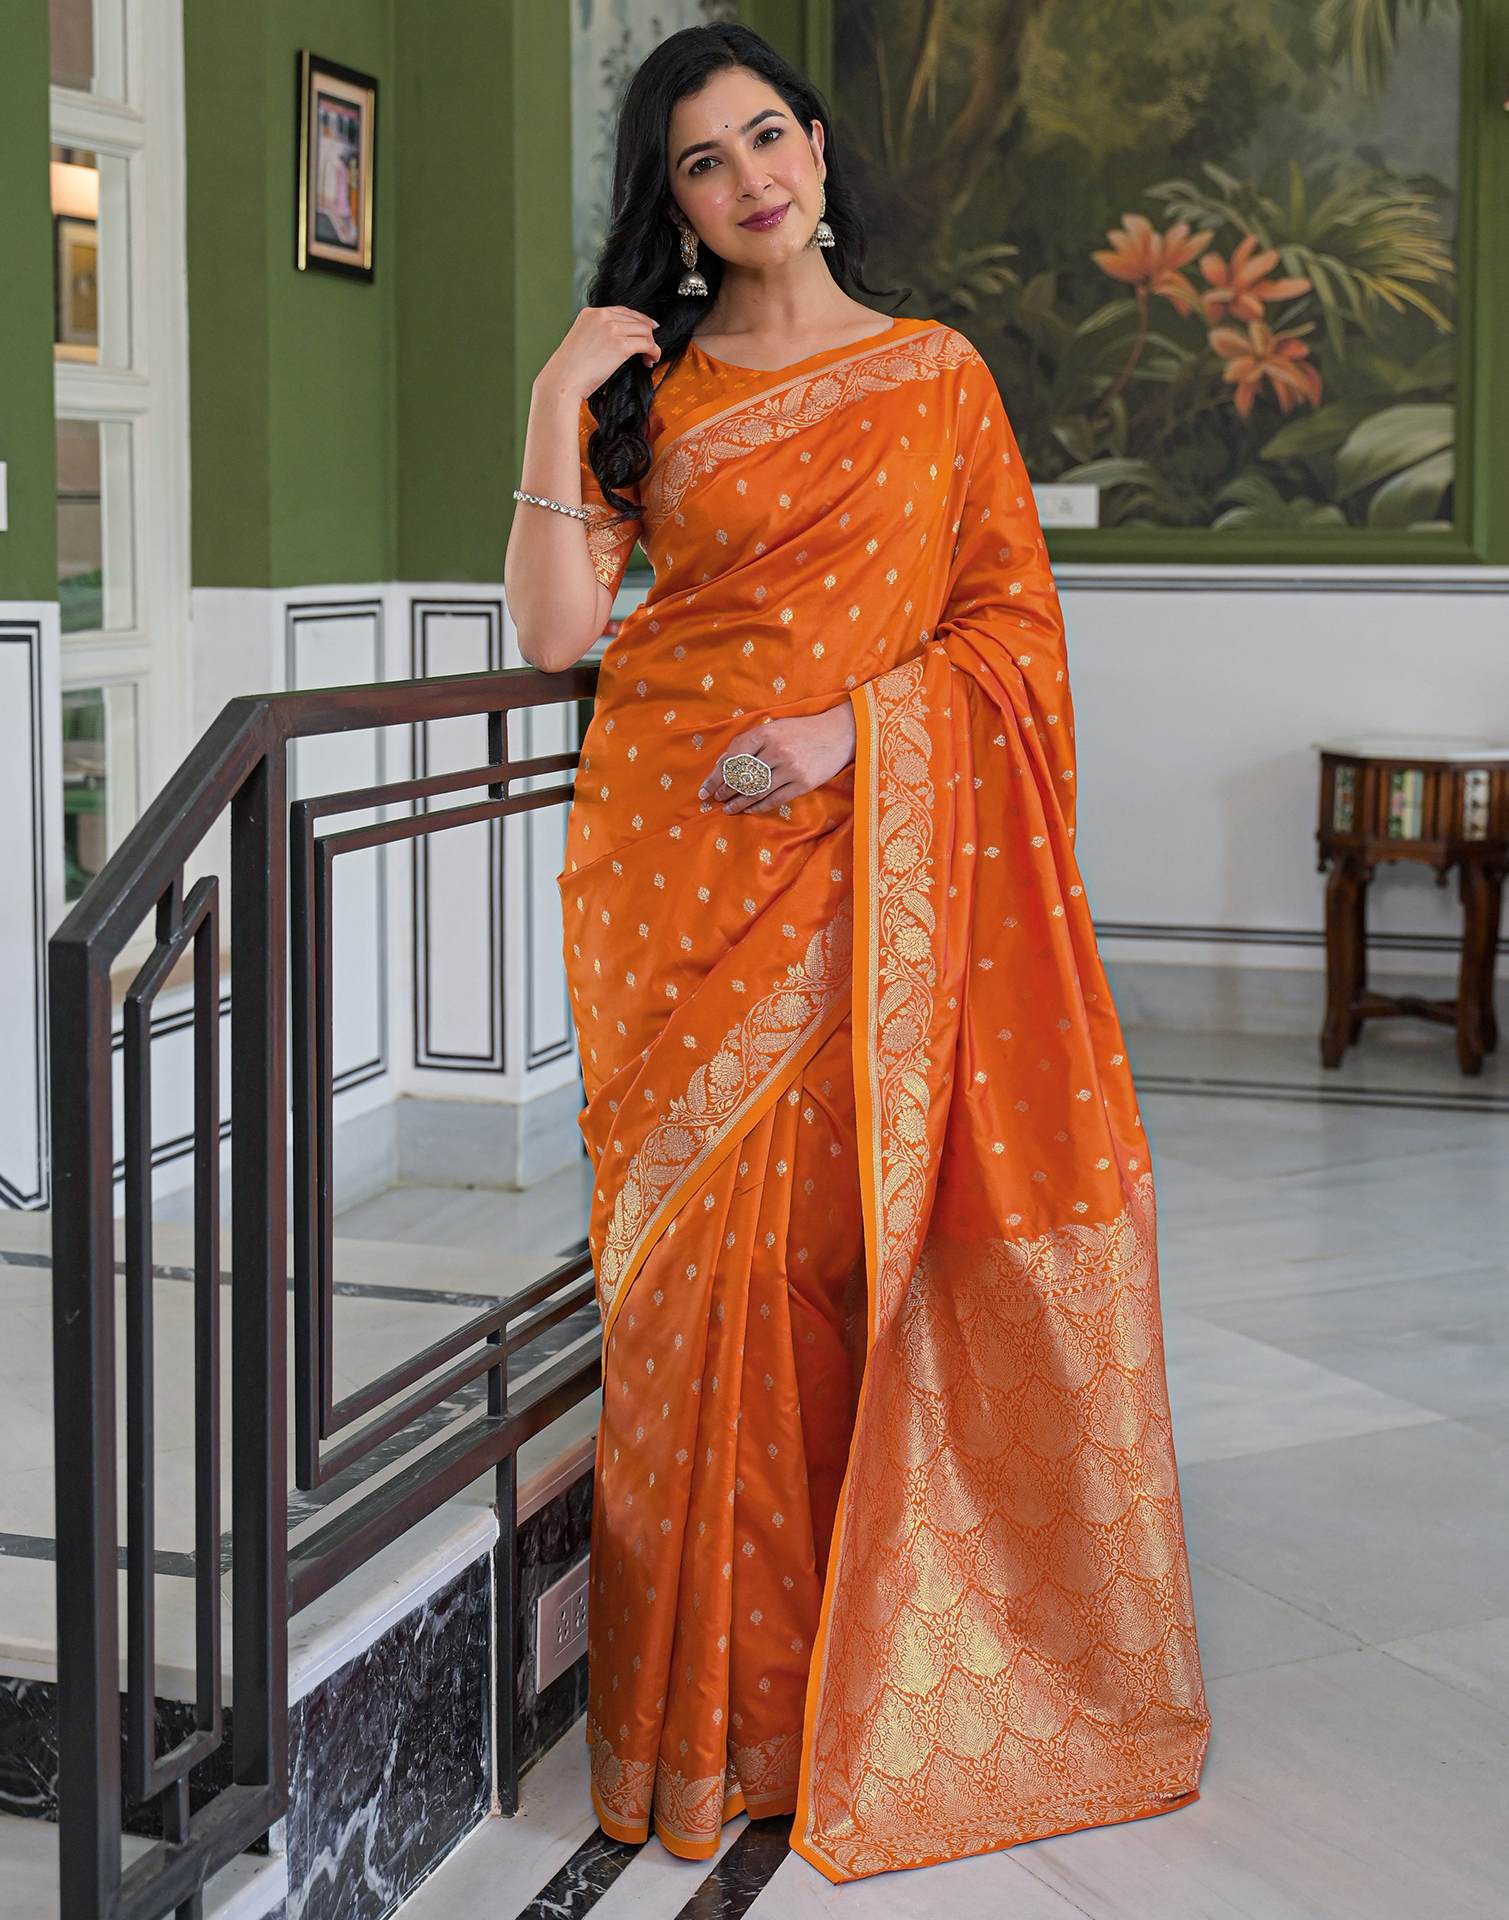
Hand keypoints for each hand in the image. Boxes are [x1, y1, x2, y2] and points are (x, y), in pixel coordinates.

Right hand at [537, 305, 661, 400]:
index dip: (639, 320)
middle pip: (636, 319)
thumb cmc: (569, 370)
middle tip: (650, 348)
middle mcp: (601, 316)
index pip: (622, 311)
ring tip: (649, 358)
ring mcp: (611, 329)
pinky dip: (654, 352)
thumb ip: (596, 334)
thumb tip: (615, 342)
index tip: (648, 329)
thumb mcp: (580, 341)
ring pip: (645, 331)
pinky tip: (650, 361)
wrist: (562, 381)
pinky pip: (647, 344)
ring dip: (651, 344)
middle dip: (647, 334)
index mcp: (590, 313)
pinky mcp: (620, 345)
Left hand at [699, 705, 857, 814]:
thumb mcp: (774, 727)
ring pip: (757, 790)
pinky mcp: (803, 783)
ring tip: (728, 808)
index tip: (705, 788)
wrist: (839, 734)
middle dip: (725, 790)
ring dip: (739, 802)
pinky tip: (749, 809)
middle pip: (742, 776)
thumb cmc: (801, 730)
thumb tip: (722, 764)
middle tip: (716, 799)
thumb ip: (749, 743)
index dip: (716, 776)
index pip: (733, 758)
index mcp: (766, 733)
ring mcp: (791, 768)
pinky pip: (775, 799)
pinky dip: (759, 806)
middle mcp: (777, 750)